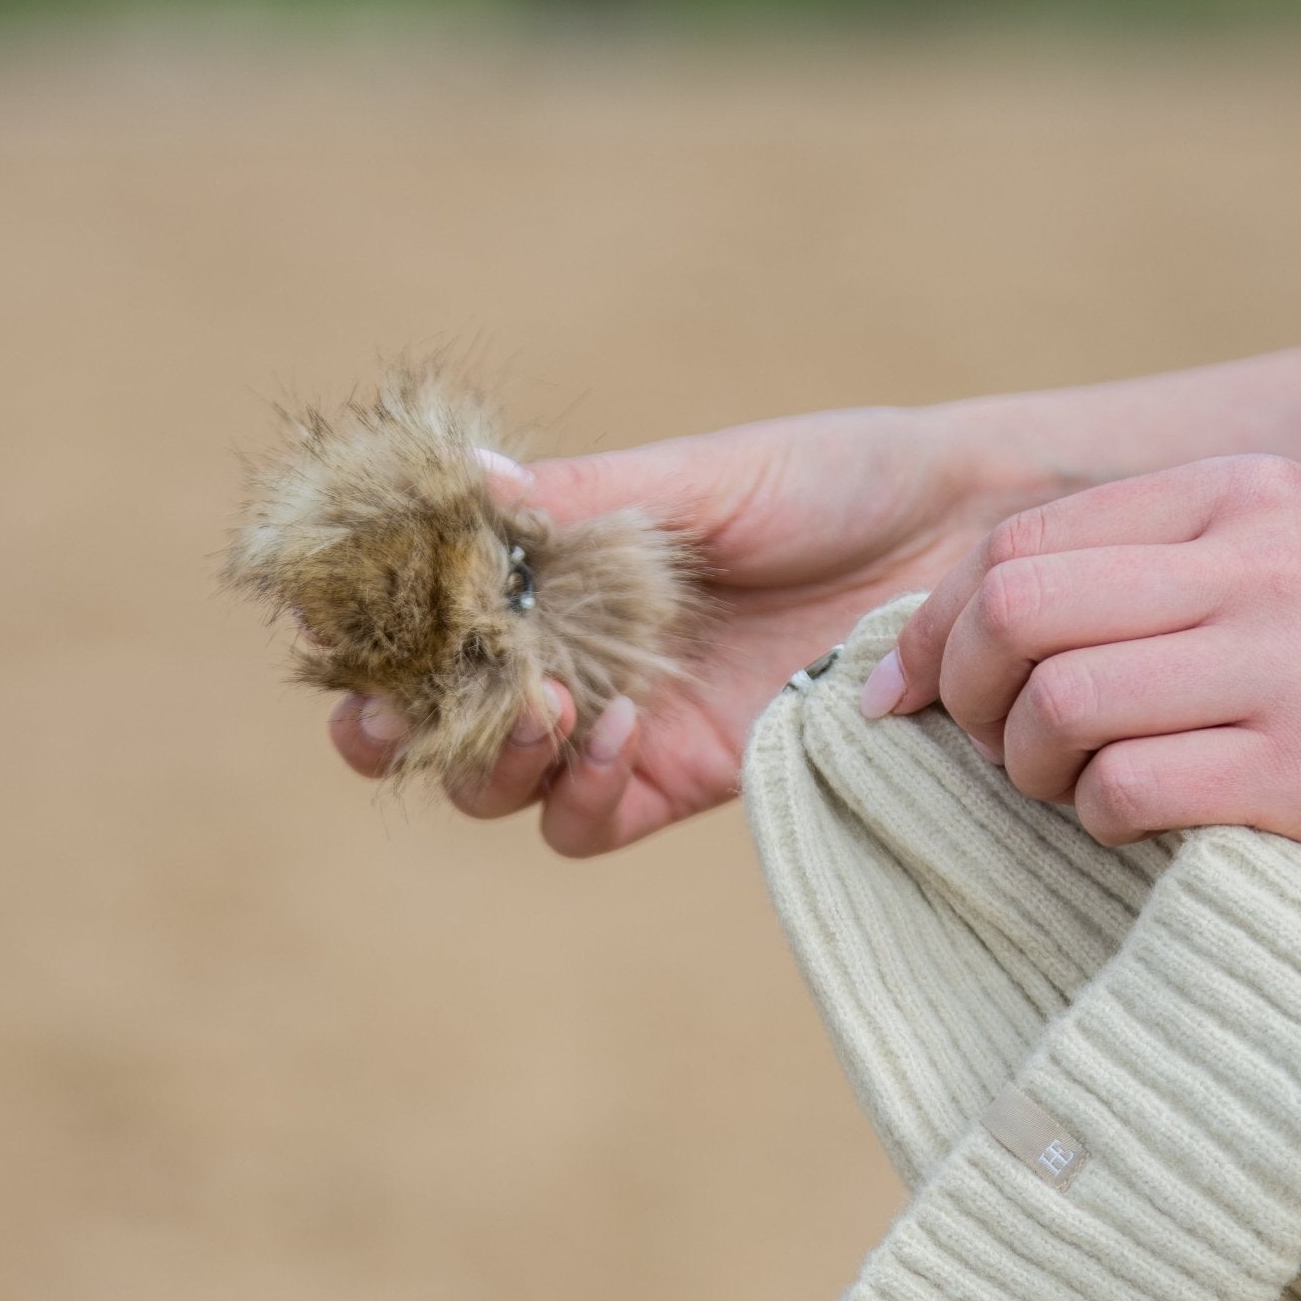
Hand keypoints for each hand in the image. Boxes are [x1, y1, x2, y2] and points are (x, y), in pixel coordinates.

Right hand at [330, 407, 1008, 853]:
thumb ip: (582, 499)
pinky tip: (621, 732)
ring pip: (500, 787)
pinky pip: (590, 822)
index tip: (338, 627)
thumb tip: (462, 480)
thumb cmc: (835, 481)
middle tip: (388, 710)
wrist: (961, 540)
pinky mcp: (688, 777)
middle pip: (435, 722)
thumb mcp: (704, 478)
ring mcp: (625, 724)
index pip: (429, 617)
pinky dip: (583, 792)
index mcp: (557, 569)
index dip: (371, 634)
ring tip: (542, 706)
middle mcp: (573, 653)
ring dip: (490, 758)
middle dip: (393, 724)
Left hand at [862, 452, 1300, 846]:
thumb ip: (1114, 579)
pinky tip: (1132, 819)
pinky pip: (1125, 790)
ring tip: (1068, 781)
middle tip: (992, 743)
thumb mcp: (1237, 577)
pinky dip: (1099, 819)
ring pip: (1059, 705)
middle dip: (967, 694)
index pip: (1018, 543)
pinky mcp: (1300, 772)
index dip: (933, 626)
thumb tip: (913, 652)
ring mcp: (1286, 668)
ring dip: (1030, 766)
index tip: (901, 691)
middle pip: (1018, 613)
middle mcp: (1260, 567)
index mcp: (1232, 499)